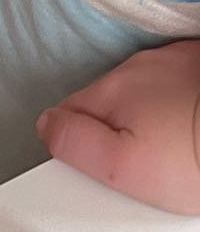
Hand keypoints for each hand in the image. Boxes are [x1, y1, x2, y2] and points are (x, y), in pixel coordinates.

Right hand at [37, 41, 199, 213]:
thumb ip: (72, 144)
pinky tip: (181, 134)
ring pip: (139, 95)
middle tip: (131, 166)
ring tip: (162, 151)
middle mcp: (145, 67)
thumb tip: (47, 127)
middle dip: (108, 132)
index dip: (70, 144)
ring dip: (142, 120)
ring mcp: (177, 64)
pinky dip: (171, 110)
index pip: (65, 114)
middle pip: (104, 104)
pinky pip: (171, 91)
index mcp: (114, 89)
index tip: (90, 167)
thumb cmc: (192, 160)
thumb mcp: (118, 167)